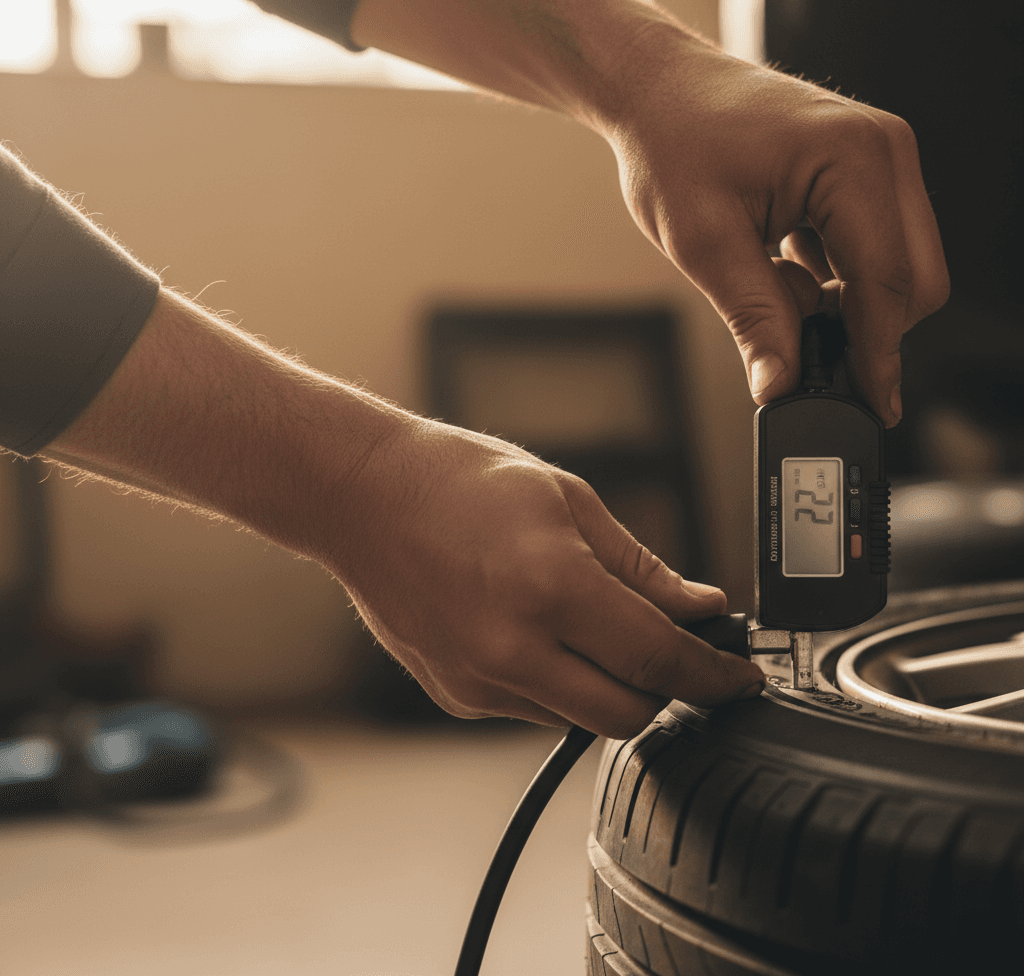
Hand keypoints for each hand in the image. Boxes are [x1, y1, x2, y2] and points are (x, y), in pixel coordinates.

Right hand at [326, 418, 765, 738]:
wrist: (362, 498)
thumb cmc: (457, 481)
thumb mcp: (567, 500)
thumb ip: (639, 568)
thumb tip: (699, 609)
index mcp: (550, 586)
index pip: (659, 658)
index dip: (713, 675)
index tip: (738, 678)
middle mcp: (513, 647)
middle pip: (628, 713)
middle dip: (665, 688)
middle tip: (671, 648)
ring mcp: (479, 680)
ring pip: (581, 717)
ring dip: (608, 684)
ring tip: (589, 624)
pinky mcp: (456, 695)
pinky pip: (533, 708)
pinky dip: (557, 682)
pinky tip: (538, 630)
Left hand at [604, 33, 948, 424]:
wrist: (660, 92)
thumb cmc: (674, 145)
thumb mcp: (704, 243)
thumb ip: (754, 317)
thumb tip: (782, 385)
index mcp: (853, 159)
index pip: (888, 282)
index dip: (877, 355)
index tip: (870, 407)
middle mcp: (884, 151)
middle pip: (914, 280)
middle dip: (866, 331)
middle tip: (800, 355)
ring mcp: (879, 158)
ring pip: (898, 268)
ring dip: (845, 305)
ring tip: (772, 292)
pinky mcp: (864, 173)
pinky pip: (875, 248)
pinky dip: (837, 281)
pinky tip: (783, 274)